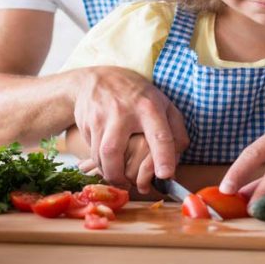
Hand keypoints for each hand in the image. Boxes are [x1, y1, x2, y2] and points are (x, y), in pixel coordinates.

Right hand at [73, 66, 188, 186]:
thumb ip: (176, 129)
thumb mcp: (163, 103)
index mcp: (148, 107)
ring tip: (118, 178)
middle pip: (113, 149)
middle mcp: (122, 111)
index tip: (165, 175)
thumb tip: (178, 158)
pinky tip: (106, 164)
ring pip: (99, 154)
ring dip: (108, 173)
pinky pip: (91, 150)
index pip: (158, 134)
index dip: (163, 157)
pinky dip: (99, 163)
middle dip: (118, 174)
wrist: (96, 79)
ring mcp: (100, 117)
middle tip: (127, 184)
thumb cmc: (136, 94)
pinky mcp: (86, 122)